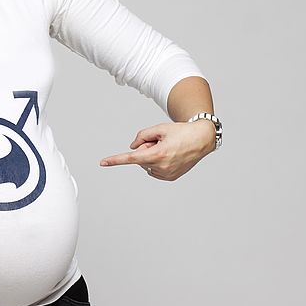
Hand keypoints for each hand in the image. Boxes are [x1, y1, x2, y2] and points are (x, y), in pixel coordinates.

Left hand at [98, 120, 215, 180]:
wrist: (202, 139)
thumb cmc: (181, 131)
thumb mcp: (160, 128)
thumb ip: (142, 135)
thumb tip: (132, 147)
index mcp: (158, 154)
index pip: (131, 158)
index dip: (115, 160)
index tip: (103, 162)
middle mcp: (161, 167)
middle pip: (140, 158)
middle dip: (145, 148)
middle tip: (160, 141)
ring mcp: (167, 174)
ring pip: (146, 165)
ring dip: (152, 156)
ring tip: (168, 148)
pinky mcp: (170, 178)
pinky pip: (154, 170)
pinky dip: (157, 163)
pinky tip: (170, 155)